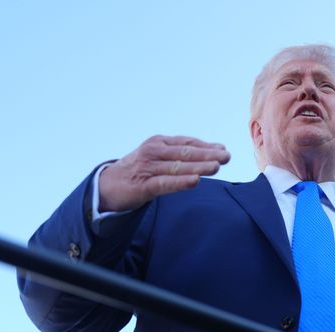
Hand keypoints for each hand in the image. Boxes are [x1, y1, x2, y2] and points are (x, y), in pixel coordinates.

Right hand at [99, 135, 230, 210]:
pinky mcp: (143, 185)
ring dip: (198, 166)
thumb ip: (185, 154)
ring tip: (217, 166)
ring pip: (178, 166)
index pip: (187, 142)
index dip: (206, 146)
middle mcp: (154, 151)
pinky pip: (165, 183)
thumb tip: (217, 150)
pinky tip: (195, 181)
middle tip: (226, 156)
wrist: (108, 186)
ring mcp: (148, 167)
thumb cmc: (141, 170)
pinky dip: (181, 182)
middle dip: (207, 154)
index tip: (223, 149)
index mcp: (159, 143)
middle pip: (185, 152)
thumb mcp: (161, 157)